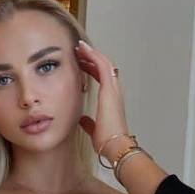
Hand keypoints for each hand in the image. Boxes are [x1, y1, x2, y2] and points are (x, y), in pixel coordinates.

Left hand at [74, 39, 133, 163]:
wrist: (115, 146)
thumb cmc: (108, 142)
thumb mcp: (94, 130)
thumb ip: (89, 123)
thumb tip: (82, 120)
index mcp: (111, 100)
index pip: (103, 78)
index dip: (92, 68)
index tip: (81, 63)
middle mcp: (115, 92)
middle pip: (104, 67)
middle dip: (91, 57)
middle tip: (79, 51)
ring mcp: (114, 89)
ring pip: (104, 63)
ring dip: (92, 53)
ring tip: (80, 46)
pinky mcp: (110, 89)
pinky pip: (102, 65)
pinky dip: (93, 55)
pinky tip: (84, 49)